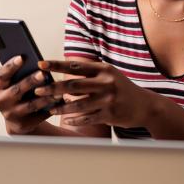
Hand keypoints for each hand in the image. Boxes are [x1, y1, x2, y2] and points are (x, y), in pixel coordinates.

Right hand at [0, 55, 58, 134]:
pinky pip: (39, 115)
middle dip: (30, 81)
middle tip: (43, 73)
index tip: (22, 57)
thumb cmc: (19, 91)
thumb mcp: (15, 82)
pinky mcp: (23, 123)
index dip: (11, 66)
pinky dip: (51, 108)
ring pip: (30, 105)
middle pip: (17, 90)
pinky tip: (60, 101)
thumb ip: (21, 73)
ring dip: (45, 97)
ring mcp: (11, 114)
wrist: (18, 118)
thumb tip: (38, 62)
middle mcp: (1, 101)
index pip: (2, 75)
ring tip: (57, 91)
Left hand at [35, 60, 153, 128]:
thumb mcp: (109, 75)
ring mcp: (108, 99)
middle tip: (37, 91)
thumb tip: (63, 75)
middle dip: (52, 88)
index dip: (56, 65)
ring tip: (48, 108)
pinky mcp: (110, 114)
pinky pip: (87, 118)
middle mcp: (106, 82)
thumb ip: (89, 74)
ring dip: (60, 107)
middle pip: (73, 85)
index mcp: (104, 69)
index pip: (76, 65)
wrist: (145, 106)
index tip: (40, 64)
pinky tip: (66, 119)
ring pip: (77, 104)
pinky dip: (75, 119)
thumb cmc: (122, 89)